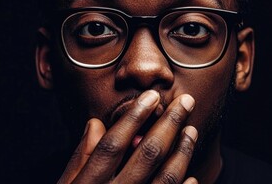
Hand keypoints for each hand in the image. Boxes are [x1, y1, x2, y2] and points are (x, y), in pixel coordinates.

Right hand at [57, 90, 198, 183]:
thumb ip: (79, 159)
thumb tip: (95, 124)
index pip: (113, 143)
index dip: (134, 117)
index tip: (151, 96)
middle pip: (147, 154)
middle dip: (169, 123)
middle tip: (185, 102)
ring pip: (167, 178)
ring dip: (183, 150)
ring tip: (191, 129)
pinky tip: (190, 175)